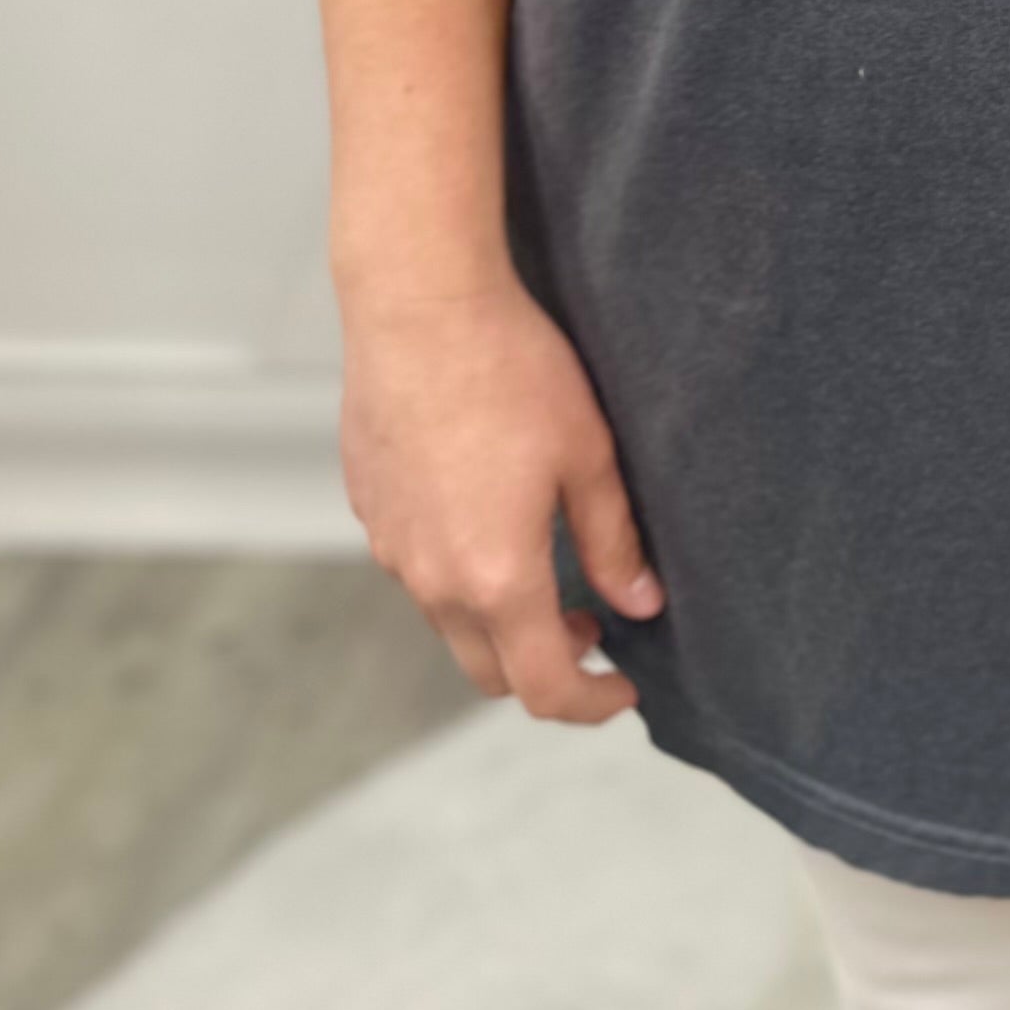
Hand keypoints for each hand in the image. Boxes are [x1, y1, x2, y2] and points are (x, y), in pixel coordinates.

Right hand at [338, 274, 662, 722]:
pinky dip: (458, 572)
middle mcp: (433, 580)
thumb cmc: (511, 370)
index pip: (543, 688)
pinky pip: (417, 569)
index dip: (591, 704)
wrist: (419, 306)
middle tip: (591, 625)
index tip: (624, 689)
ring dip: (498, 618)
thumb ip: (612, 542)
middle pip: (488, 671)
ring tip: (544, 564)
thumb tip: (639, 604)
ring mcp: (391, 548)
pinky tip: (487, 512)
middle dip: (544, 667)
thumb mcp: (588, 455)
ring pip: (449, 621)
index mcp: (496, 578)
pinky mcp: (370, 511)